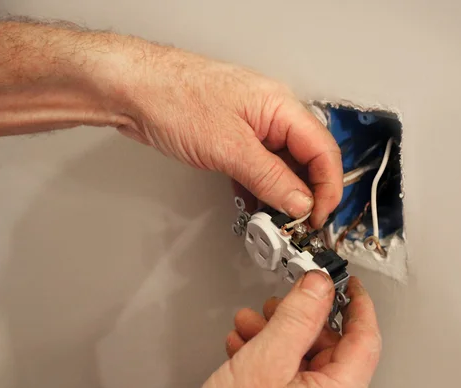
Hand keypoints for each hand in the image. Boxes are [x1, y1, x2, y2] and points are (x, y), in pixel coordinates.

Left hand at [117, 44, 342, 226]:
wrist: (131, 89)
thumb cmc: (173, 97)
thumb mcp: (229, 146)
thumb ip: (270, 178)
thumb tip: (301, 202)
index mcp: (281, 107)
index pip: (323, 150)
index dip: (328, 187)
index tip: (318, 217)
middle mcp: (272, 116)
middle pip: (306, 160)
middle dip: (306, 194)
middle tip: (297, 224)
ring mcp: (252, 128)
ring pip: (283, 167)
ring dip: (282, 195)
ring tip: (275, 220)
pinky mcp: (234, 139)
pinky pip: (259, 168)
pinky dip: (261, 188)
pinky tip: (256, 206)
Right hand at [195, 273, 381, 387]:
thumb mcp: (267, 363)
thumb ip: (296, 318)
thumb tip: (318, 285)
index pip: (365, 337)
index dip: (357, 304)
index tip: (348, 282)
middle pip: (326, 344)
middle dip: (296, 318)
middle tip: (276, 303)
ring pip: (299, 357)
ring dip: (273, 334)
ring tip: (248, 325)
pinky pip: (282, 374)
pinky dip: (263, 354)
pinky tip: (242, 346)